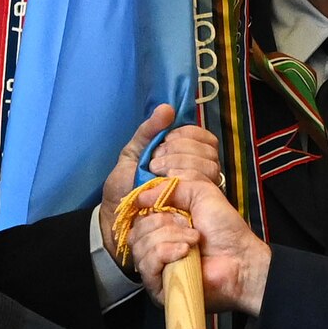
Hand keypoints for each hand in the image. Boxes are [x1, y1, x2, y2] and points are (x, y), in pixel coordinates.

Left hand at [98, 104, 222, 256]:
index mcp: (186, 156)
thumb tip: (167, 108)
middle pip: (210, 151)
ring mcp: (201, 191)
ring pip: (210, 167)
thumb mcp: (132, 155)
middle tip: (155, 163)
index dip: (187, 135)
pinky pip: (204, 187)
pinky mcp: (198, 208)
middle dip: (181, 151)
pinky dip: (183, 180)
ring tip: (157, 174)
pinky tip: (164, 186)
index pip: (205, 138)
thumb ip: (148, 131)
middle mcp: (199, 172)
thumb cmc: (124, 188)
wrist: (117, 221)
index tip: (164, 142)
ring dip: (181, 165)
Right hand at [127, 178, 270, 315]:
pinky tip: (185, 253)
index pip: (138, 214)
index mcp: (163, 224)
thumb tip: (140, 196)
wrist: (240, 259)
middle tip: (189, 227)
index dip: (148, 206)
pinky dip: (165, 253)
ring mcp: (156, 267)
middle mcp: (156, 245)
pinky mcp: (158, 286)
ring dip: (169, 238)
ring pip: (140, 245)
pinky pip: (146, 264)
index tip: (166, 205)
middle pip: (137, 229)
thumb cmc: (225, 229)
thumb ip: (171, 186)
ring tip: (193, 241)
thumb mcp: (201, 193)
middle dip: (163, 223)